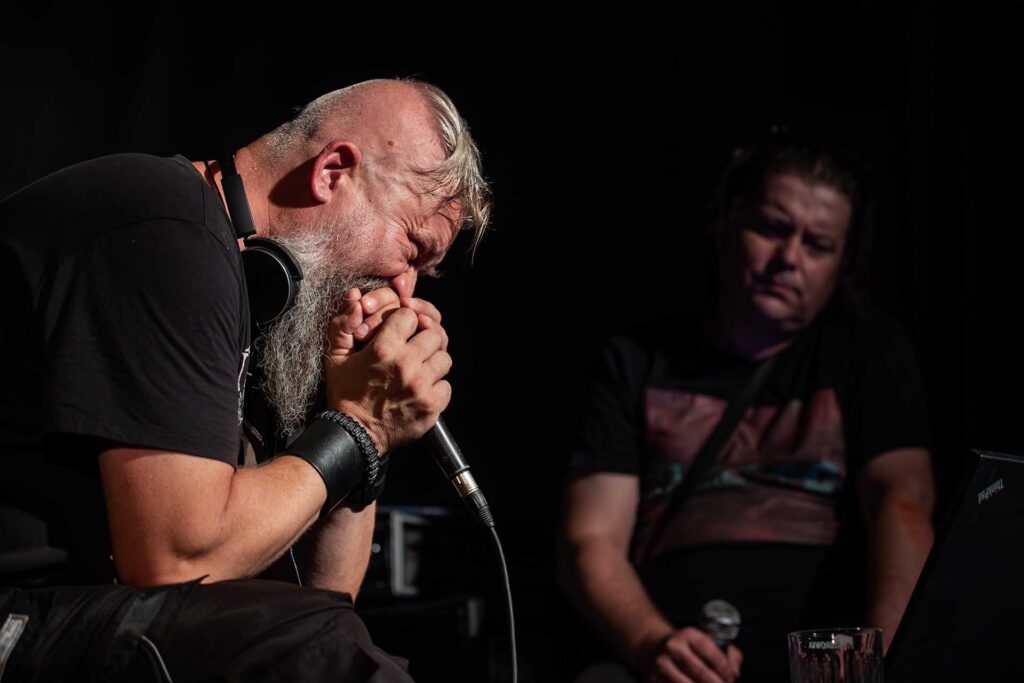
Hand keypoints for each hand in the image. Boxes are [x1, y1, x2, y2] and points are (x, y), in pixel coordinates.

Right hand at [323, 291, 451, 453]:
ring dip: (433, 362)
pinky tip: (421, 389)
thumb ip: (342, 324)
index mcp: (384, 348)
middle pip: (434, 334)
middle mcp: (406, 364)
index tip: (401, 330)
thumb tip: (354, 296)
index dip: (405, 320)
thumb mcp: (336, 357)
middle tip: (413, 348)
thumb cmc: (345, 394)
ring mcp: (421, 386)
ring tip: (419, 369)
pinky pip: (446, 385)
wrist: (352, 434)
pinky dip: (437, 386)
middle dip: (424, 338)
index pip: (410, 315)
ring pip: (444, 358)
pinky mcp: (431, 405)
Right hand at [643, 627, 742, 682]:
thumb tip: (735, 673)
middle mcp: (673, 647)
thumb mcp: (705, 640)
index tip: (731, 677)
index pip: (710, 652)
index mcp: (688, 635)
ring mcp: (662, 664)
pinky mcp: (654, 679)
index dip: (724, 668)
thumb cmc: (685, 646)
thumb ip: (726, 654)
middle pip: (700, 672)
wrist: (651, 644)